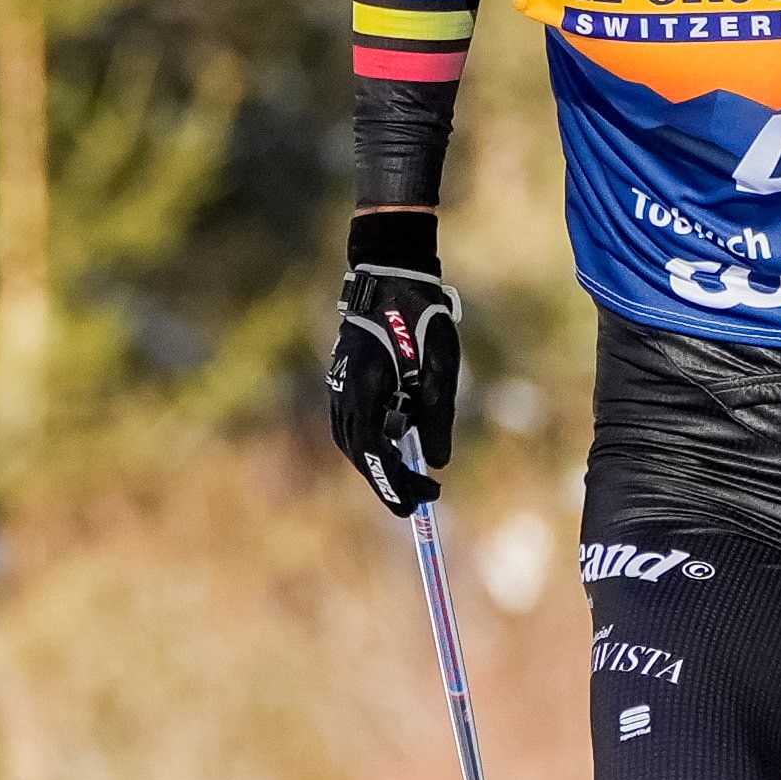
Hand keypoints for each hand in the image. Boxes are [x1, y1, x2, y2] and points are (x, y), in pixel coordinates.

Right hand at [325, 210, 461, 515]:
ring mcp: (338, 385)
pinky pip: (350, 424)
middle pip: (360, 454)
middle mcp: (345, 392)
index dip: (395, 484)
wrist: (388, 275)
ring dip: (377, 462)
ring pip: (351, 441)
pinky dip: (370, 441)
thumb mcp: (442, 366)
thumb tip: (437, 463)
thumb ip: (439, 416)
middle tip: (422, 497)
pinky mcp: (342, 379)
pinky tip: (394, 440)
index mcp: (368, 389)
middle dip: (389, 480)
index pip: (375, 453)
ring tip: (409, 475)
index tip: (420, 504)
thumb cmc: (421, 316)